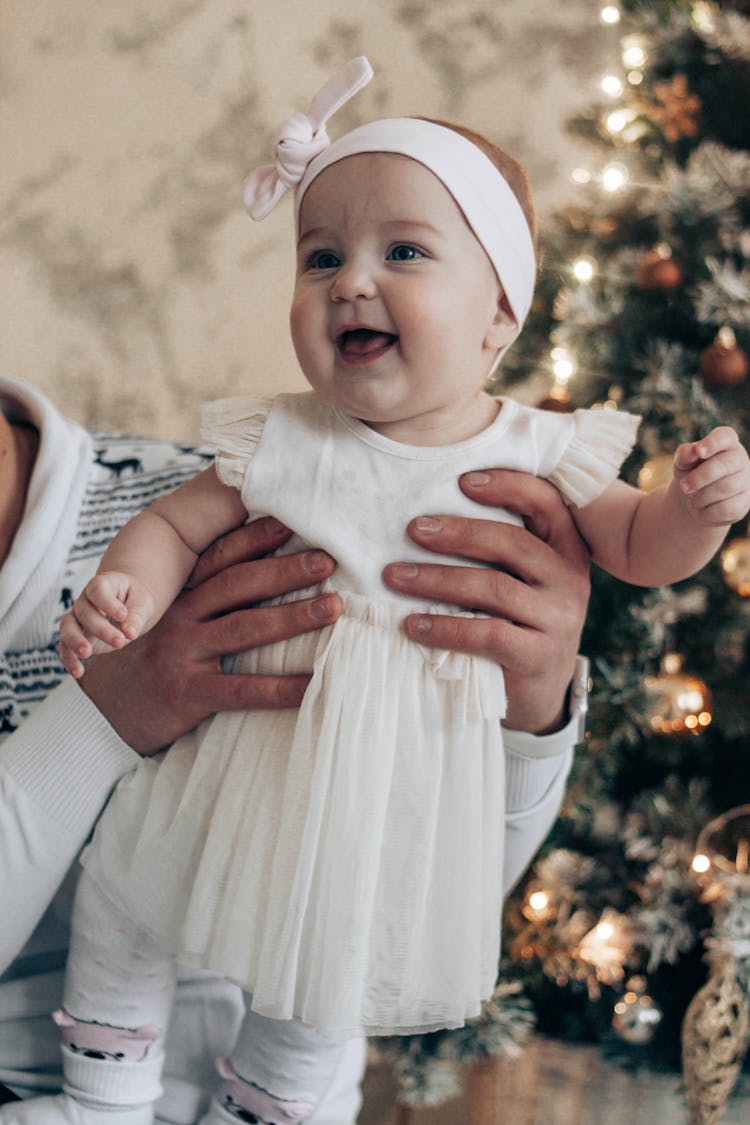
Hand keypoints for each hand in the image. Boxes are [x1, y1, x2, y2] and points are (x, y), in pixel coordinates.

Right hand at [59, 572, 155, 678]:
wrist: (128, 605)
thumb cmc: (135, 599)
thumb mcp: (142, 602)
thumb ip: (136, 615)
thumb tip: (130, 632)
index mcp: (101, 585)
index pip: (98, 591)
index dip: (108, 603)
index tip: (123, 615)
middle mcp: (85, 601)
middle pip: (84, 612)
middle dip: (102, 628)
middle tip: (121, 642)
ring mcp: (77, 618)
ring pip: (67, 627)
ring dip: (75, 641)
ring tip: (87, 653)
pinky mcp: (76, 636)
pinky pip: (65, 646)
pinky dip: (69, 659)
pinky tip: (78, 672)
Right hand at [79, 518, 341, 753]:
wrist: (100, 714)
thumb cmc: (150, 664)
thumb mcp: (171, 624)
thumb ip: (206, 605)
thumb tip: (266, 583)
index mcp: (180, 596)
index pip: (220, 558)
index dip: (255, 538)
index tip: (291, 520)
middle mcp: (181, 617)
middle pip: (238, 584)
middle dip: (286, 569)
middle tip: (329, 560)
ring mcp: (183, 654)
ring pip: (244, 629)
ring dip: (293, 616)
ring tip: (334, 608)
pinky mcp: (188, 694)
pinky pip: (241, 690)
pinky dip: (280, 688)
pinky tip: (314, 686)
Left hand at [383, 470, 590, 733]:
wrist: (537, 695)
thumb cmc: (517, 624)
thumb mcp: (522, 581)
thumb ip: (499, 550)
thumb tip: (429, 515)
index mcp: (567, 551)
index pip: (546, 503)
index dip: (507, 486)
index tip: (462, 481)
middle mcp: (570, 581)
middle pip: (512, 543)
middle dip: (457, 533)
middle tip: (413, 530)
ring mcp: (559, 620)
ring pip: (494, 587)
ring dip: (437, 579)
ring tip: (396, 576)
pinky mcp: (539, 656)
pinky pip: (487, 633)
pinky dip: (444, 627)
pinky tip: (412, 625)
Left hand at [673, 426, 749, 525]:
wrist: (694, 499)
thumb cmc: (690, 472)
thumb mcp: (682, 462)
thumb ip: (684, 454)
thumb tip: (692, 451)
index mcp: (726, 443)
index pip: (725, 436)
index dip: (713, 443)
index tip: (699, 451)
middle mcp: (740, 459)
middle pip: (725, 465)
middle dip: (700, 477)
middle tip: (683, 487)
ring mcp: (745, 481)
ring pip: (726, 487)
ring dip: (702, 496)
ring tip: (691, 498)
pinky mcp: (744, 503)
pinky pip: (727, 508)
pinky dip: (708, 510)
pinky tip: (701, 508)